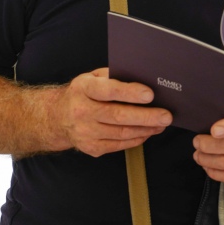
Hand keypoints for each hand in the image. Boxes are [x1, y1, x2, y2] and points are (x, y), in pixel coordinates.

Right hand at [55, 68, 170, 156]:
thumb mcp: (93, 77)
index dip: (130, 92)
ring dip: (145, 129)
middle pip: (118, 116)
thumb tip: (144, 78)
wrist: (58, 117)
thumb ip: (114, 77)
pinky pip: (119, 145)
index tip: (150, 94)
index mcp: (83, 89)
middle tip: (166, 116)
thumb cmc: (83, 93)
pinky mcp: (91, 147)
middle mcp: (81, 111)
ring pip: (121, 133)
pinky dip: (136, 139)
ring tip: (161, 124)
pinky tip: (148, 132)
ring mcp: (85, 132)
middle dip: (146, 116)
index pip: (108, 90)